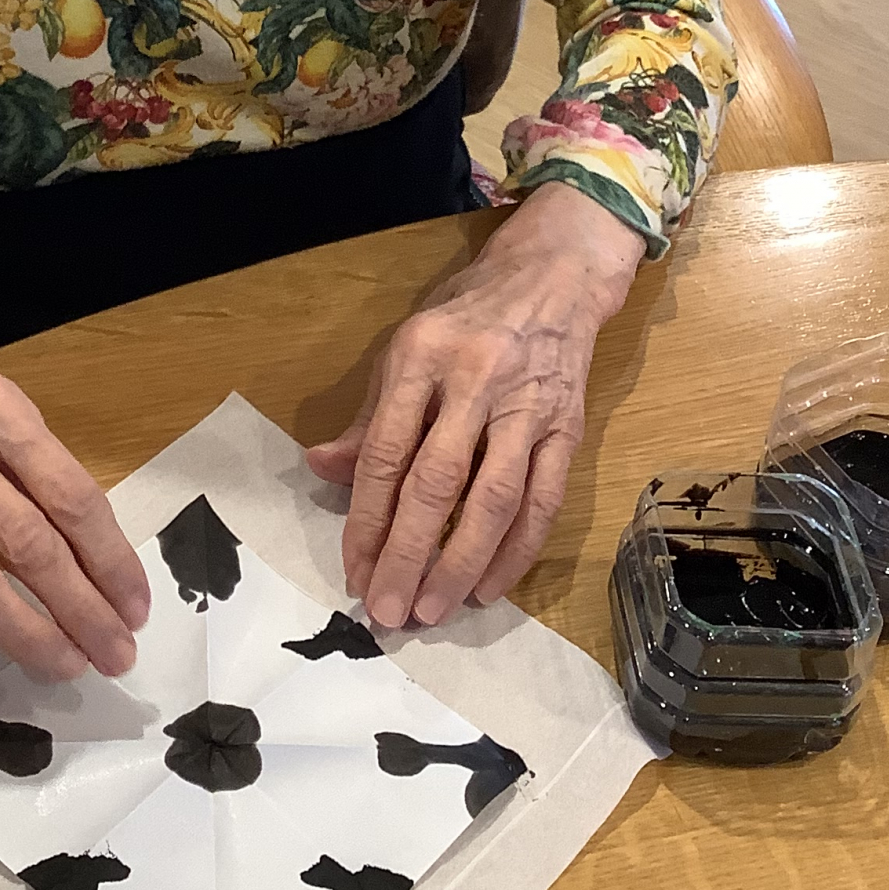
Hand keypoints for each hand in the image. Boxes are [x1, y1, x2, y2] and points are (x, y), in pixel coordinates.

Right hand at [0, 329, 149, 680]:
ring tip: (63, 665)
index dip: (109, 560)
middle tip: (114, 655)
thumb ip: (46, 474)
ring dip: (22, 633)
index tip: (135, 609)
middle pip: (24, 543)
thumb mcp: (1, 413)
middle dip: (79, 609)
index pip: (68, 496)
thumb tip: (101, 567)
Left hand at [306, 182, 645, 628]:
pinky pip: (542, 501)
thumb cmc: (466, 318)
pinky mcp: (568, 428)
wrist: (553, 278)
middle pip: (437, 482)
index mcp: (421, 357)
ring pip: (493, 499)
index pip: (386, 452)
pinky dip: (516, 551)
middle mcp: (474, 380)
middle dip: (408, 554)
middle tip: (386, 611)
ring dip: (460, 564)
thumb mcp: (404, 350)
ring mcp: (527, 406)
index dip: (366, 518)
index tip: (353, 571)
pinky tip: (487, 588)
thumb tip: (321, 469)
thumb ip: (368, 418)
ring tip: (432, 611)